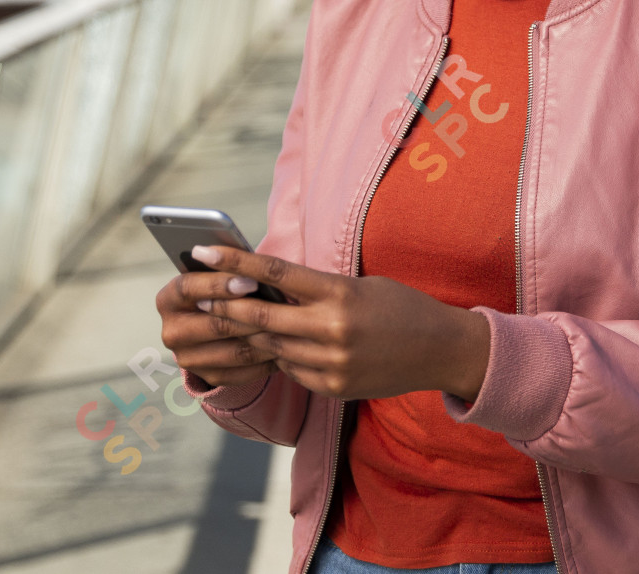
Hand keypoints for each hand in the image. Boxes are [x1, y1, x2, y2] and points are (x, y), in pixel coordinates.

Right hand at [155, 264, 278, 390]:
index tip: (252, 281)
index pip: (189, 288)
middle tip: (281, 309)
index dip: (220, 284)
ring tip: (290, 328)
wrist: (213, 324)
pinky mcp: (207, 376)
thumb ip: (229, 271)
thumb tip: (254, 266)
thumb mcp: (217, 276)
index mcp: (168, 299)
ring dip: (265, 339)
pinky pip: (242, 372)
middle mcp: (172, 332)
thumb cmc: (221, 291)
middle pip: (215, 324)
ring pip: (233, 350)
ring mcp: (187, 358)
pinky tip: (285, 348)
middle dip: (251, 315)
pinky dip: (266, 360)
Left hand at [184, 244, 491, 402]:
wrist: (441, 349)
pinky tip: (291, 346)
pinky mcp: (333, 387)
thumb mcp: (360, 285)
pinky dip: (285, 356)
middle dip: (224, 305)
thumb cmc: (400, 306)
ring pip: (272, 346)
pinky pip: (292, 370)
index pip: (274, 272)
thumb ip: (317, 289)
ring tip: (240, 320)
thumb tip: (268, 287)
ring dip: (256, 333)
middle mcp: (331, 329)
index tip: (201, 252)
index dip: (233, 261)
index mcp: (338, 293)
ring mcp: (331, 362)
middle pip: (260, 316)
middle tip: (197, 295)